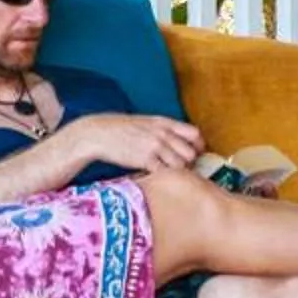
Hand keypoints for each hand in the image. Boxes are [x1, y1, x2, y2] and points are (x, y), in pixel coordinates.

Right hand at [61, 111, 204, 175]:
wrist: (99, 134)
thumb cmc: (121, 129)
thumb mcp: (146, 122)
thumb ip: (164, 129)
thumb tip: (180, 140)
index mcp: (164, 122)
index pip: (194, 134)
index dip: (198, 146)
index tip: (196, 153)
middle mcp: (162, 134)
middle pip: (190, 152)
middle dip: (189, 162)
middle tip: (182, 167)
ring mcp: (154, 146)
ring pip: (180, 164)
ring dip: (177, 171)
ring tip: (169, 171)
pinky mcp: (145, 160)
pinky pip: (164, 172)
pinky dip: (164, 175)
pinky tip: (157, 174)